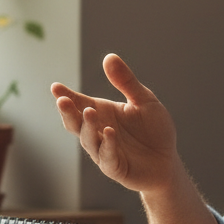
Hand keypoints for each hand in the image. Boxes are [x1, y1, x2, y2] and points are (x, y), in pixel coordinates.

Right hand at [51, 54, 179, 193]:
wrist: (167, 160)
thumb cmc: (154, 129)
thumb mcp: (144, 100)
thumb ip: (127, 82)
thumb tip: (109, 56)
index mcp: (102, 112)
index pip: (79, 103)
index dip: (66, 96)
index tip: (55, 87)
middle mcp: (98, 131)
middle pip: (76, 123)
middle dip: (68, 112)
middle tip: (62, 100)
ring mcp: (104, 151)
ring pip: (89, 140)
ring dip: (88, 127)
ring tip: (90, 112)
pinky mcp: (115, 167)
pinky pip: (107, 157)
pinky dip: (107, 145)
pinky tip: (109, 132)